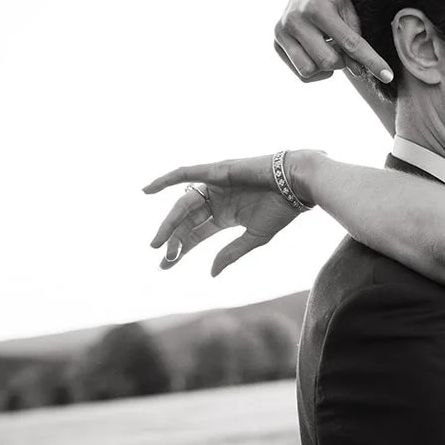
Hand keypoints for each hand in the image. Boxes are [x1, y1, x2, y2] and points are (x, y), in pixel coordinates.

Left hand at [143, 154, 313, 275]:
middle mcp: (215, 201)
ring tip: (157, 242)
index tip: (165, 266)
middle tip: (162, 257)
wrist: (297, 185)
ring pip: (183, 204)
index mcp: (225, 216)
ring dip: (169, 222)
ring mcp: (214, 185)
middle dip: (173, 240)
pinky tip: (148, 189)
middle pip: (186, 222)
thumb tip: (211, 273)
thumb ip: (232, 253)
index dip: (180, 250)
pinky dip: (166, 179)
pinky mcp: (215, 171)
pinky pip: (185, 174)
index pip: (195, 235)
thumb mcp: (255, 237)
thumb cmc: (282, 209)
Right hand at [273, 0, 392, 83]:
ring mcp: (281, 32)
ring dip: (327, 68)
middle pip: (328, 61)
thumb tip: (358, 71)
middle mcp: (295, 20)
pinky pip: (302, 74)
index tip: (388, 76)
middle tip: (344, 50)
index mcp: (318, 8)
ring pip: (310, 70)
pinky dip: (316, 71)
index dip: (371, 61)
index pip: (350, 43)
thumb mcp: (350, 11)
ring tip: (329, 50)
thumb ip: (356, 40)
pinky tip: (318, 55)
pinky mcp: (276, 44)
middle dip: (343, 62)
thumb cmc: (333, 2)